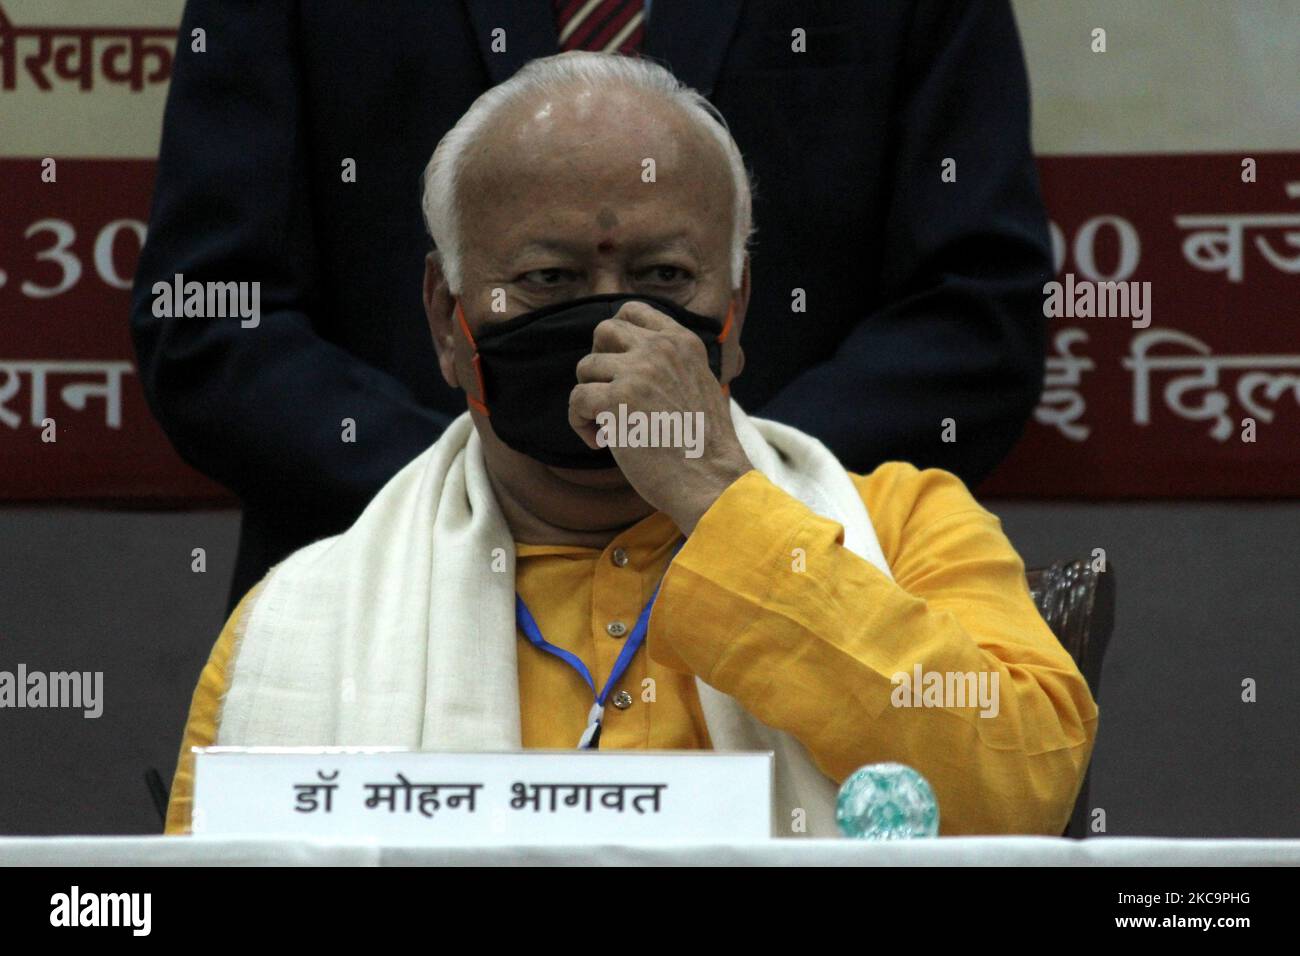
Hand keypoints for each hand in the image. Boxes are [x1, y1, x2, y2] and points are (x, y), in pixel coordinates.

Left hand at [569, 301, 752, 532]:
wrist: (711, 480)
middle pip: (604, 330)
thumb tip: (625, 362)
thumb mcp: (698, 385)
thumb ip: (669, 365)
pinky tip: (601, 443)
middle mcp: (660, 348)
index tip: (618, 367)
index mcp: (683, 342)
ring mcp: (639, 371)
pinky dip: (580, 423)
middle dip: (598, 362)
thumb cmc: (703, 446)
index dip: (616, 338)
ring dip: (588, 398)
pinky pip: (576, 399)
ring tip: (607, 427)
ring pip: (585, 367)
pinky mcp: (617, 399)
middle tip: (607, 395)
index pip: (634, 311)